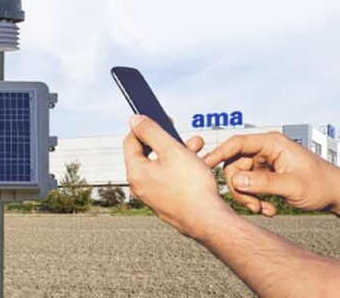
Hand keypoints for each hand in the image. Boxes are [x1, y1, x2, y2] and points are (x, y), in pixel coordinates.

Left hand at [124, 115, 230, 238]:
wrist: (209, 221)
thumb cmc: (191, 186)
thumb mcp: (171, 150)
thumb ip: (151, 132)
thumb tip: (134, 120)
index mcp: (135, 172)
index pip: (131, 141)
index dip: (145, 126)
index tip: (162, 119)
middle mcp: (140, 186)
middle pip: (149, 154)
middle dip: (168, 140)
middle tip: (184, 134)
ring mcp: (153, 196)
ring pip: (162, 166)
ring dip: (178, 152)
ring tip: (198, 146)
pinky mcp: (166, 203)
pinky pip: (169, 179)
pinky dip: (180, 168)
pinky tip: (198, 164)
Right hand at [204, 132, 339, 219]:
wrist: (335, 194)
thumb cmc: (320, 184)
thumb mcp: (292, 185)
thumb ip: (262, 183)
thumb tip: (235, 182)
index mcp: (271, 144)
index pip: (237, 144)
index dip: (219, 153)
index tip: (204, 164)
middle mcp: (264, 150)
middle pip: (234, 165)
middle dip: (240, 188)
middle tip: (253, 207)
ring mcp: (263, 163)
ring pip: (239, 178)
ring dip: (248, 197)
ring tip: (264, 210)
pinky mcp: (264, 174)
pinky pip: (248, 186)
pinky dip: (254, 199)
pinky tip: (268, 209)